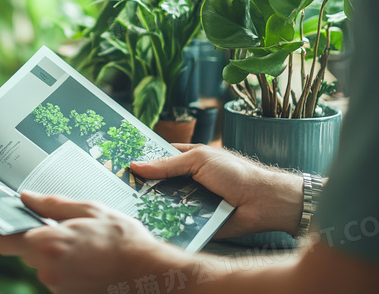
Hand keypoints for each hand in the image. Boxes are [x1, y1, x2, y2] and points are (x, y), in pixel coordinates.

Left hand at [0, 192, 193, 293]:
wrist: (149, 272)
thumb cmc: (123, 240)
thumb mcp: (88, 210)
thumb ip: (52, 204)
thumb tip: (28, 197)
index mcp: (46, 244)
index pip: (5, 241)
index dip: (9, 230)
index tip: (19, 222)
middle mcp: (47, 270)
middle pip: (28, 253)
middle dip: (42, 241)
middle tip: (69, 231)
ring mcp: (58, 287)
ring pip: (46, 266)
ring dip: (59, 256)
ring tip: (87, 247)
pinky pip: (61, 278)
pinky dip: (70, 269)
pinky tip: (91, 261)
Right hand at [131, 144, 302, 237]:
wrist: (262, 202)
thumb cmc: (235, 173)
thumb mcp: (199, 160)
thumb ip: (167, 164)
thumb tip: (135, 165)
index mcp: (188, 159)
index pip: (159, 158)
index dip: (142, 160)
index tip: (118, 163)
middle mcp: (187, 180)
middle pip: (158, 182)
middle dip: (141, 184)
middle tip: (116, 186)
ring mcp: (190, 200)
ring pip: (164, 202)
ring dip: (150, 204)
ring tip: (124, 204)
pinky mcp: (194, 220)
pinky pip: (175, 220)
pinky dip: (164, 220)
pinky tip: (145, 220)